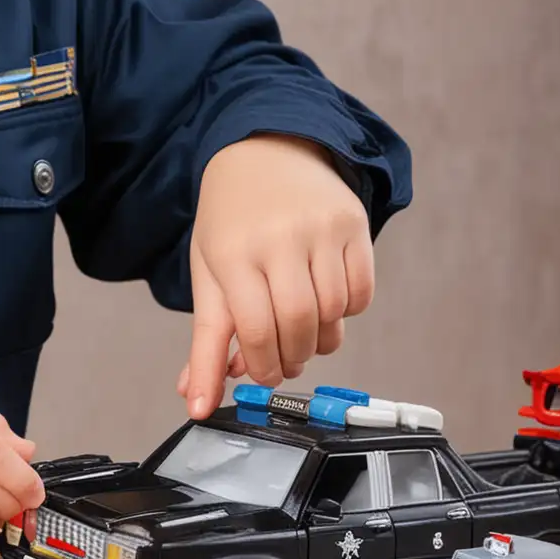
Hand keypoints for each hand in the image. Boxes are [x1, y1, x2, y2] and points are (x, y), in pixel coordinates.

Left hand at [179, 133, 373, 419]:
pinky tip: (327, 302)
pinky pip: (362, 293)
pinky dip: (347, 312)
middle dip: (292, 356)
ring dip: (322, 339)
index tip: (260, 375)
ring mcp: (319, 228)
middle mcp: (278, 237)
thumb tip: (197, 404)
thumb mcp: (209, 275)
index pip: (253, 329)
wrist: (265, 153)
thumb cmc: (232, 222)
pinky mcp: (353, 223)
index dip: (261, 365)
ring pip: (334, 313)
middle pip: (298, 323)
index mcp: (232, 252)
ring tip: (303, 332)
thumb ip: (206, 344)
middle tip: (285, 361)